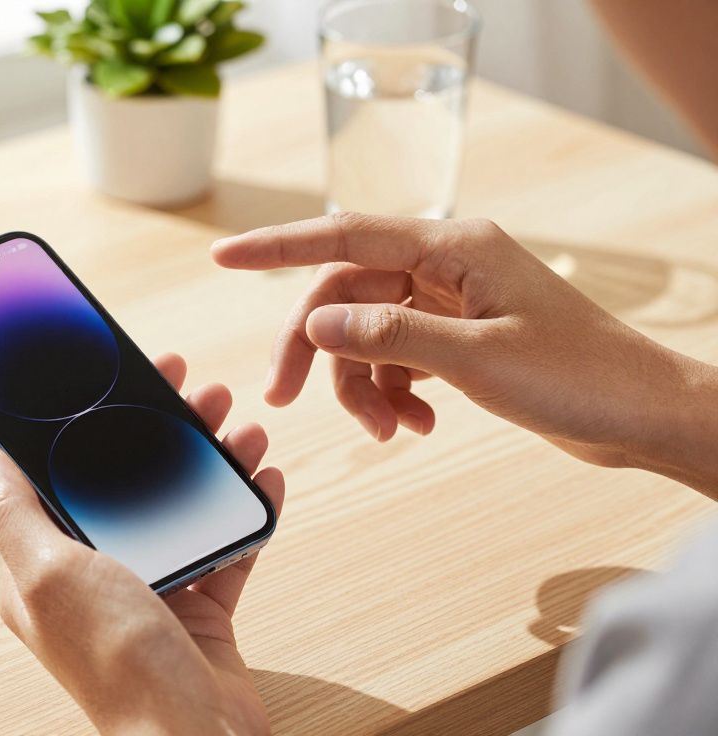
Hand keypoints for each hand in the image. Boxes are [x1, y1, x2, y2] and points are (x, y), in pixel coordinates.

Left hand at [0, 353, 284, 735]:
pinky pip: (225, 547)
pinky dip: (245, 511)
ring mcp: (150, 592)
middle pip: (128, 482)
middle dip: (164, 432)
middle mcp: (93, 576)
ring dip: (212, 462)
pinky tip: (262, 477)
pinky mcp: (199, 611)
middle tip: (198, 392)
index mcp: (42, 567)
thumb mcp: (51, 574)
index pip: (59, 475)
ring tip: (240, 427)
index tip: (124, 379)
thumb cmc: (118, 664)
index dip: (88, 423)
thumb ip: (14, 515)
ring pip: (181, 507)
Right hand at [211, 213, 717, 496]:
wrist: (641, 415)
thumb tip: (318, 321)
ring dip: (362, 385)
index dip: (278, 248)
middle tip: (284, 397)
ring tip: (386, 431)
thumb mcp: (474, 358)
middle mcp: (447, 265)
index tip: (224, 256)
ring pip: (367, 332)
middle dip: (316, 348)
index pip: (344, 235)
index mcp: (453, 247)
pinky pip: (396, 356)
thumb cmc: (579, 376)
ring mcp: (452, 302)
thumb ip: (388, 334)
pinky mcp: (459, 337)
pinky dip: (393, 392)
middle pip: (346, 294)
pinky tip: (413, 424)